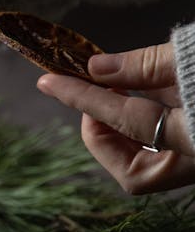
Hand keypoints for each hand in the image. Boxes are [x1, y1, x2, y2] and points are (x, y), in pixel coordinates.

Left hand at [37, 41, 194, 193]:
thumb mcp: (191, 59)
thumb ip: (145, 67)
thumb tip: (95, 69)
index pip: (124, 121)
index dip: (83, 98)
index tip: (50, 83)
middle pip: (133, 172)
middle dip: (102, 134)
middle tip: (91, 94)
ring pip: (147, 163)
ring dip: (120, 130)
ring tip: (113, 90)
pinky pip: (163, 146)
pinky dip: (143, 125)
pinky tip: (137, 94)